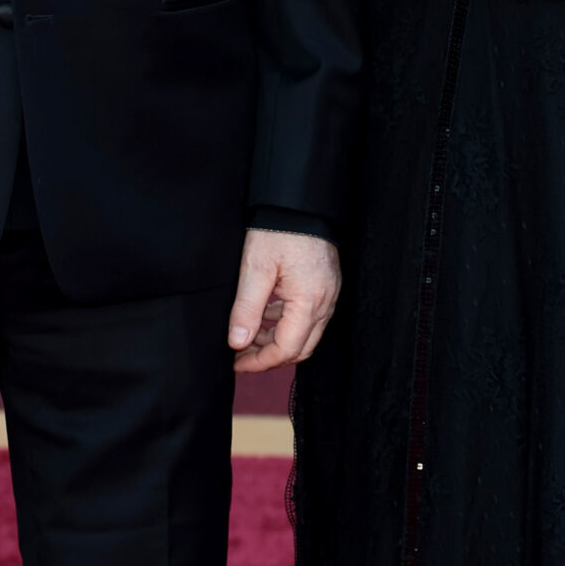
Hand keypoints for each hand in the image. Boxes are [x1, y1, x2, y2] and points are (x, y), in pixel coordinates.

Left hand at [228, 229, 341, 372]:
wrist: (300, 202)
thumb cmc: (279, 230)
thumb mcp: (255, 268)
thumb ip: (246, 309)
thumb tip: (237, 343)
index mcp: (309, 301)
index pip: (287, 349)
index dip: (260, 362)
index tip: (236, 363)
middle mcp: (325, 303)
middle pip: (300, 348)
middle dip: (269, 357)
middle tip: (241, 355)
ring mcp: (328, 295)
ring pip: (305, 335)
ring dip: (276, 340)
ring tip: (247, 334)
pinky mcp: (325, 287)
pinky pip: (308, 317)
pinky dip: (285, 324)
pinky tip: (264, 315)